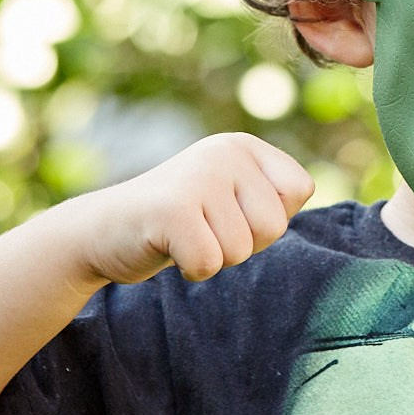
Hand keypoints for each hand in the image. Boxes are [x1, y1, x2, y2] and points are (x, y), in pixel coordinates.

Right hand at [70, 133, 316, 284]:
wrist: (104, 232)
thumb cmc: (180, 223)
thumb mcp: (232, 197)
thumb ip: (270, 196)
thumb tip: (309, 189)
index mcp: (244, 145)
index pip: (299, 189)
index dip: (269, 217)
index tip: (232, 214)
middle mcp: (224, 151)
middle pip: (274, 225)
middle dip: (242, 244)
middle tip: (203, 228)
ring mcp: (198, 177)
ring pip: (241, 248)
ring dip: (214, 256)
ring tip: (185, 235)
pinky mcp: (173, 209)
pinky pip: (209, 263)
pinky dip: (191, 269)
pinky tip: (168, 247)